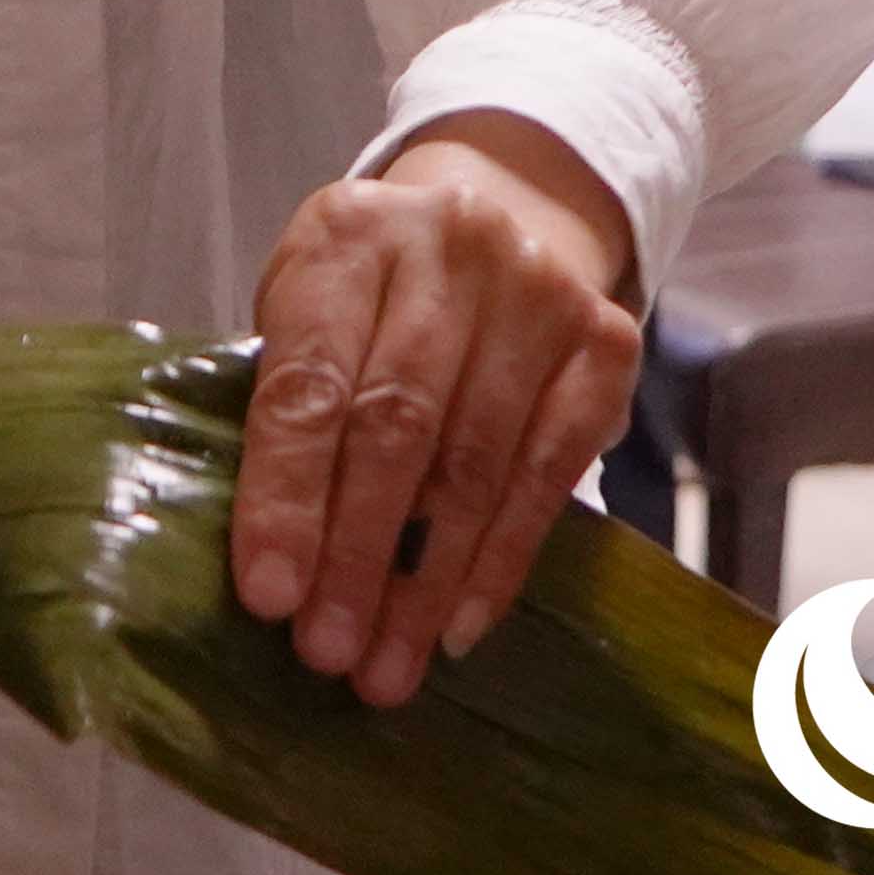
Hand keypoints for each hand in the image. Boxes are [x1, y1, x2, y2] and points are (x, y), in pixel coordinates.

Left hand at [235, 118, 642, 707]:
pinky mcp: (605, 341)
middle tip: (328, 652)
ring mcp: (538, 292)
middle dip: (356, 555)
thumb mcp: (308, 308)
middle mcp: (449, 249)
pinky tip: (459, 627)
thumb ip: (289, 405)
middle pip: (395, 428)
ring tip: (386, 668)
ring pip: (475, 464)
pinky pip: (550, 473)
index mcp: (345, 234)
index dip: (286, 495)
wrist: (503, 206)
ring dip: (426, 582)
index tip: (268, 595)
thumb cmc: (374, 288)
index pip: (309, 381)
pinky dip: (500, 561)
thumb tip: (271, 563)